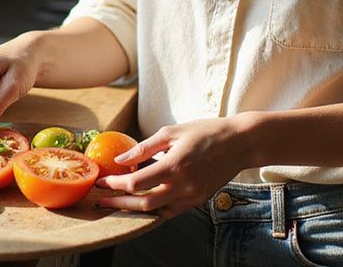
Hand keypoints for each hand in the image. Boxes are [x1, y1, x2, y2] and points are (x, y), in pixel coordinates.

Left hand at [95, 117, 249, 218]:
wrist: (240, 143)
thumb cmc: (206, 132)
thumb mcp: (172, 131)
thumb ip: (144, 147)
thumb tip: (120, 159)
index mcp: (175, 165)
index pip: (137, 182)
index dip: (115, 184)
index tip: (102, 181)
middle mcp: (184, 185)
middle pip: (143, 203)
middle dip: (118, 203)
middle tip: (102, 199)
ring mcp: (192, 195)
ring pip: (156, 211)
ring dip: (134, 209)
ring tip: (118, 202)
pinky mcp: (198, 200)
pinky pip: (171, 211)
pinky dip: (154, 209)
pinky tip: (143, 202)